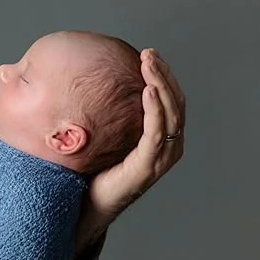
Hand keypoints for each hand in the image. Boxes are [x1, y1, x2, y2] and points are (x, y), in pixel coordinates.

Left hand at [77, 48, 186, 242]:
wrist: (85, 205)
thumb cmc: (92, 171)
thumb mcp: (104, 136)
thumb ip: (107, 113)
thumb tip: (85, 81)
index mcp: (161, 139)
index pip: (170, 100)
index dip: (164, 76)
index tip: (149, 55)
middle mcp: (167, 147)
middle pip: (175, 103)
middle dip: (163, 75)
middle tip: (149, 53)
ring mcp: (160, 158)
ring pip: (170, 114)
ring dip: (161, 85)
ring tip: (149, 65)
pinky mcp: (147, 167)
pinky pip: (156, 133)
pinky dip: (155, 110)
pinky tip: (147, 91)